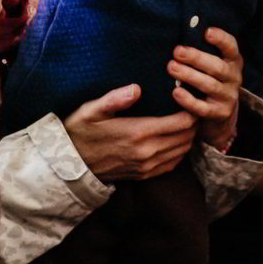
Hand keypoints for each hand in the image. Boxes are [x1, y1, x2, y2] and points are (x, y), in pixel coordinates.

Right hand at [64, 84, 196, 181]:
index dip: (192, 110)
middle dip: (194, 122)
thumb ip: (115, 98)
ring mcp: (146, 166)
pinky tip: (176, 140)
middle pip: (186, 137)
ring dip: (188, 136)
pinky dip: (180, 151)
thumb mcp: (91, 110)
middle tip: (192, 106)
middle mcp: (147, 152)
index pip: (181, 123)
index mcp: (138, 132)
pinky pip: (172, 165)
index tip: (191, 97)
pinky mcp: (143, 175)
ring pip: (182, 151)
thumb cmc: (79, 131)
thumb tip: (137, 88)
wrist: (68, 164)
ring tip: (187, 121)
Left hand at [168, 28, 242, 150]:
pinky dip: (189, 100)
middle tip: (177, 51)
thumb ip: (202, 48)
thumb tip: (181, 28)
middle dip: (196, 58)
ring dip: (190, 76)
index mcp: (232, 61)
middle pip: (218, 66)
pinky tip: (176, 92)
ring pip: (210, 85)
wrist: (220, 112)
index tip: (206, 32)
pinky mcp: (219, 113)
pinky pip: (203, 108)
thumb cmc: (209, 77)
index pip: (231, 47)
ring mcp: (228, 96)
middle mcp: (234, 77)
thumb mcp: (212, 62)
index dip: (221, 39)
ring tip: (171, 67)